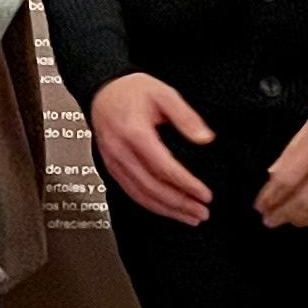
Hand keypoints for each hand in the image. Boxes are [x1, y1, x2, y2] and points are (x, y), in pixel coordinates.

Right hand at [89, 74, 216, 225]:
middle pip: (152, 187)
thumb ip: (186, 117)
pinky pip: (131, 192)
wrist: (102, 90)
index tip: (204, 194)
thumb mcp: (164, 94)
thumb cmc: (131, 91)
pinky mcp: (111, 168)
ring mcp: (113, 162)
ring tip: (189, 216)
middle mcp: (121, 151)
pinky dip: (151, 205)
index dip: (186, 184)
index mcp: (134, 133)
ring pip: (140, 195)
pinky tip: (166, 209)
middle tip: (201, 212)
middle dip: (179, 204)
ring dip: (166, 210)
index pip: (164, 168)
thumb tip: (205, 138)